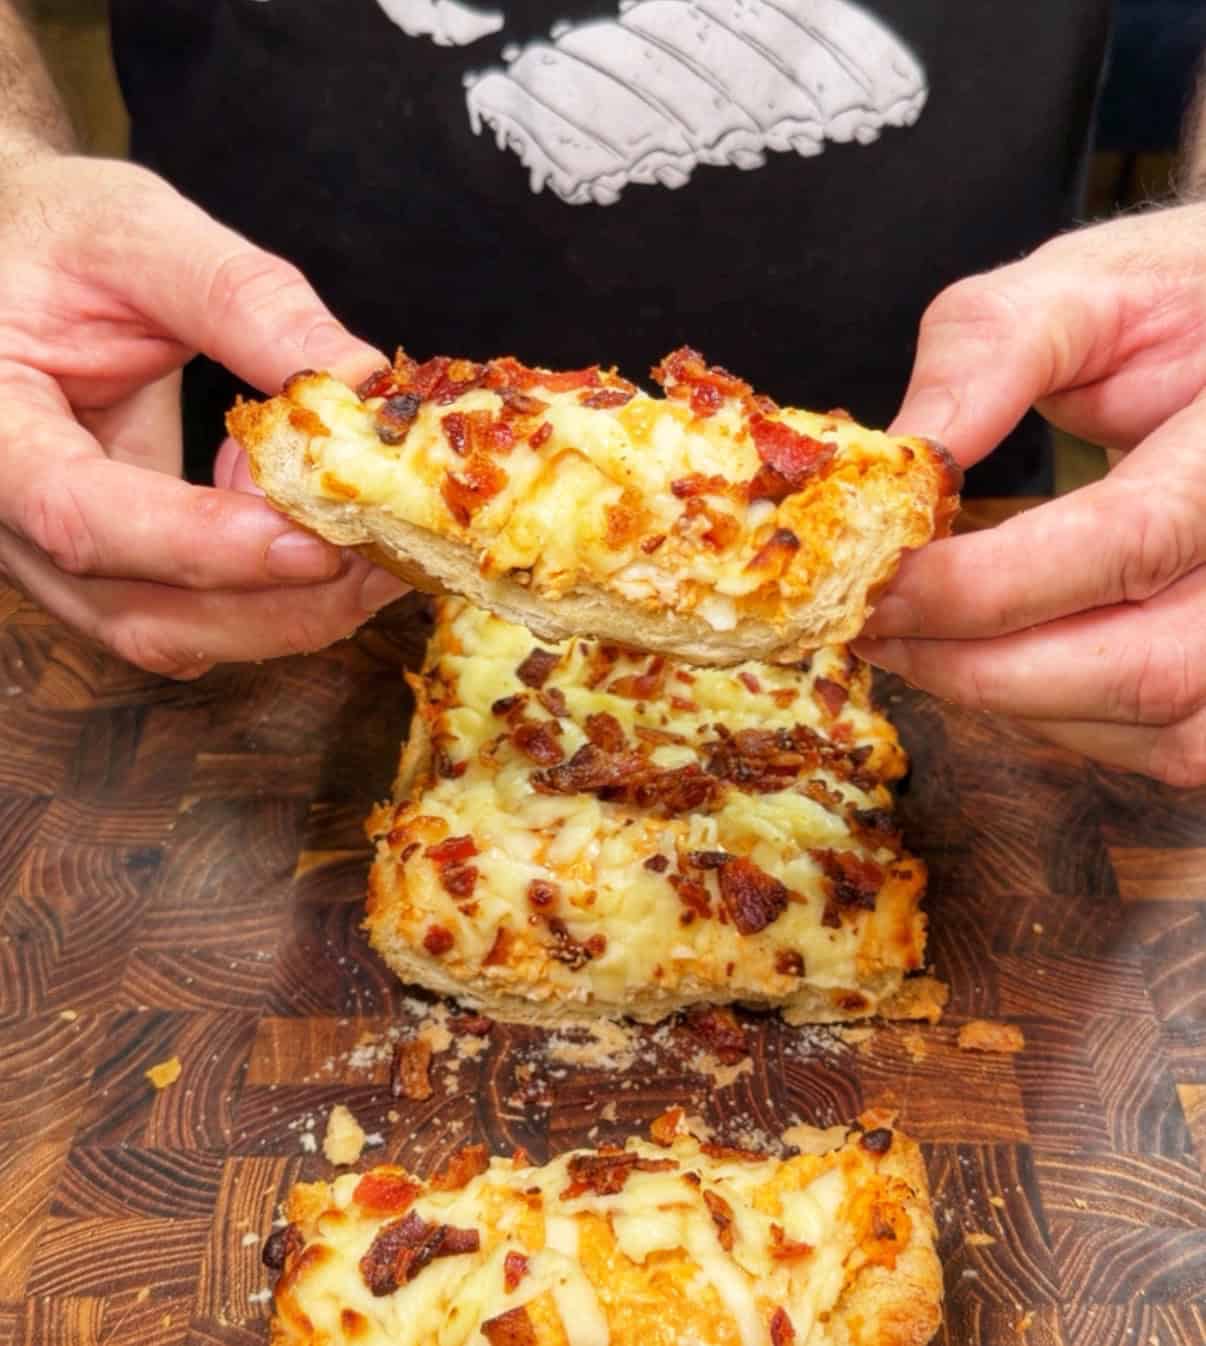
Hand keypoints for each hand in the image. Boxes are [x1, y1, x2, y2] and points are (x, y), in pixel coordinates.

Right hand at [0, 154, 407, 677]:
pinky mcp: (115, 574)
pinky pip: (199, 617)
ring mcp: (58, 562)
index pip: (75, 514)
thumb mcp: (139, 232)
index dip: (197, 543)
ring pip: (177, 636)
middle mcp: (7, 518)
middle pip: (139, 614)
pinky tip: (317, 522)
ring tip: (372, 535)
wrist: (12, 268)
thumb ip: (244, 300)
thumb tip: (364, 385)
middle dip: (281, 600)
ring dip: (294, 607)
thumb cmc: (56, 240)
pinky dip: (278, 593)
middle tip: (390, 551)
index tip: (313, 541)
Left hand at [853, 202, 1205, 785]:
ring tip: (916, 642)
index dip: (988, 585)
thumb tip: (896, 465)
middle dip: (983, 668)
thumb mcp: (1085, 289)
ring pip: (1159, 726)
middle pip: (1147, 666)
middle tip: (873, 630)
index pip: (1130, 540)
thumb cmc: (1179, 305)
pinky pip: (1167, 741)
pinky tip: (994, 661)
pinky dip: (1062, 716)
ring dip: (1013, 702)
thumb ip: (987, 355)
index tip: (876, 583)